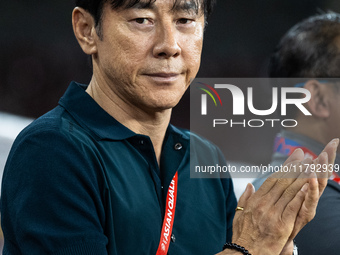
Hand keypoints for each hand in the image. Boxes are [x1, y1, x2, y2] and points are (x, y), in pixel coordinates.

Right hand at [225, 138, 337, 254]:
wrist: (243, 253)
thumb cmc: (241, 235)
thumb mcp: (239, 213)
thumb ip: (245, 197)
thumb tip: (250, 185)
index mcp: (255, 200)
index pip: (272, 179)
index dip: (285, 167)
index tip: (293, 157)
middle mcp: (264, 204)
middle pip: (282, 182)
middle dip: (295, 167)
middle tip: (305, 156)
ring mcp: (273, 214)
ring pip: (289, 191)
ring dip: (301, 177)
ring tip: (310, 166)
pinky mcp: (281, 225)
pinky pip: (292, 207)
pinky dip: (300, 196)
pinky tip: (307, 185)